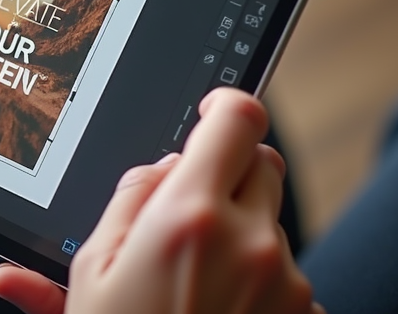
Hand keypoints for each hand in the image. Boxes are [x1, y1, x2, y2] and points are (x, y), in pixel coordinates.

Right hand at [0, 88, 323, 313]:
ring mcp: (286, 280)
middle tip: (188, 210)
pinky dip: (258, 278)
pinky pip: (286, 270)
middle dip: (227, 172)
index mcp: (189, 217)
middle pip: (262, 162)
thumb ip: (126, 201)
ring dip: (241, 230)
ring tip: (193, 282)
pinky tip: (218, 311)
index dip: (223, 104)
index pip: (236, 118)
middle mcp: (250, 240)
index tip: (210, 109)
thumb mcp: (92, 271)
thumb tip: (160, 169)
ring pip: (271, 220)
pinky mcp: (306, 313)